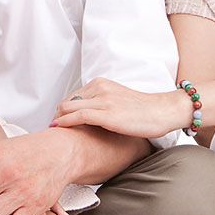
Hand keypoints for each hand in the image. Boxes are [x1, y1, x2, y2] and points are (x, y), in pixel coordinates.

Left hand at [52, 78, 188, 137]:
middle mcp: (100, 88)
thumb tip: (87, 117)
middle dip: (57, 115)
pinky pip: (79, 116)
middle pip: (68, 101)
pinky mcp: (107, 113)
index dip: (62, 110)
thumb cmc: (142, 110)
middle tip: (52, 128)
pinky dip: (65, 122)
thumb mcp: (118, 100)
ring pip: (69, 107)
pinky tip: (59, 129)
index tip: (57, 121)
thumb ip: (101, 103)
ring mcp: (103, 100)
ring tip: (52, 131)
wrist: (162, 111)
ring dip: (58, 119)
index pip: (73, 96)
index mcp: (101, 83)